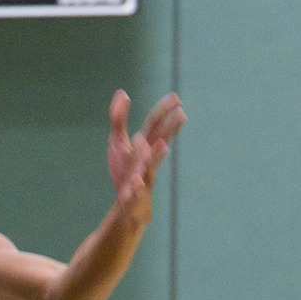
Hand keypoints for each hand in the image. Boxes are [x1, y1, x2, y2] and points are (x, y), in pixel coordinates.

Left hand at [108, 91, 184, 205]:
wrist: (128, 207)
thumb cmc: (125, 172)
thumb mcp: (117, 142)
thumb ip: (119, 118)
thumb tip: (123, 92)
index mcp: (144, 147)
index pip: (155, 126)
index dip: (164, 111)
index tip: (176, 97)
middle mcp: (147, 160)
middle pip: (159, 143)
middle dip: (170, 130)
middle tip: (183, 115)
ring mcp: (143, 178)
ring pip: (150, 167)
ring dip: (156, 156)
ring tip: (164, 146)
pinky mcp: (134, 196)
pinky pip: (136, 192)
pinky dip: (137, 187)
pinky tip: (137, 182)